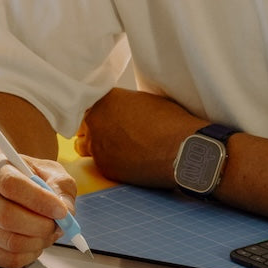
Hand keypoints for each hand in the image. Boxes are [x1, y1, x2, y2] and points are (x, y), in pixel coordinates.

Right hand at [0, 153, 77, 267]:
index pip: (11, 185)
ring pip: (9, 241)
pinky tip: (37, 242)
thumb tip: (67, 213)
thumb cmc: (31, 178)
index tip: (61, 211)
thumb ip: (61, 187)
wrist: (4, 188)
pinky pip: (8, 259)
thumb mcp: (51, 172)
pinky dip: (31, 255)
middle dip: (42, 226)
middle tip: (59, 225)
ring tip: (50, 232)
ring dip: (39, 242)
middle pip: (7, 217)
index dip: (40, 200)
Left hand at [74, 88, 203, 187]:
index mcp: (106, 99)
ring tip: (121, 146)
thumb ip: (124, 105)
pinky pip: (103, 163)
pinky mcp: (105, 167)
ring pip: (87, 146)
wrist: (183, 149)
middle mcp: (95, 121)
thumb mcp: (146, 101)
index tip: (110, 115)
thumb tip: (120, 112)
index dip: (101, 110)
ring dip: (99, 145)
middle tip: (115, 131)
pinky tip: (132, 160)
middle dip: (96, 127)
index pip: (90, 103)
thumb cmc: (172, 122)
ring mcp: (97, 146)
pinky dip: (113, 162)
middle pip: (84, 125)